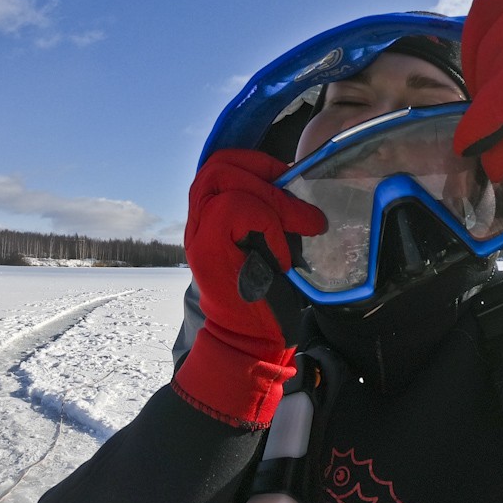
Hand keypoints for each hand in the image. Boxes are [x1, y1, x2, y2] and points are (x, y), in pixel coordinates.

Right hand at [172, 149, 326, 427]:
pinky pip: (237, 210)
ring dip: (271, 198)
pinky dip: (269, 224)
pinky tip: (283, 254)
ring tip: (301, 225)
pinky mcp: (208, 251)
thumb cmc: (268, 292)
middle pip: (218, 165)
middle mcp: (199, 221)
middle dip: (263, 170)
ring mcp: (200, 235)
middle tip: (294, 195)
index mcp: (213, 215)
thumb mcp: (273, 240)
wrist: (251, 341)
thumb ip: (274, 211)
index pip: (221, 164)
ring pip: (226, 181)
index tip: (289, 176)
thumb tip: (303, 182)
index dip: (256, 161)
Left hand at [453, 0, 502, 246]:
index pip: (495, 3)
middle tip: (486, 122)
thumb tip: (467, 72)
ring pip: (502, 63)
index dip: (473, 44)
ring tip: (495, 146)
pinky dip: (489, 125)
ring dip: (487, 112)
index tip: (475, 82)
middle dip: (480, 84)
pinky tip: (490, 153)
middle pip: (494, 35)